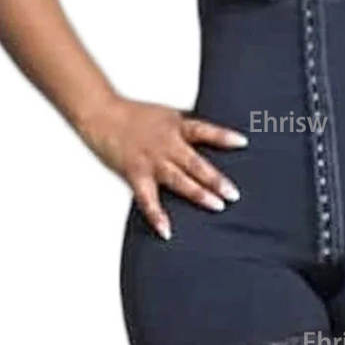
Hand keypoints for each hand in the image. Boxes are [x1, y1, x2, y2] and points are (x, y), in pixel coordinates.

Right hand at [78, 96, 246, 239]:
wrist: (102, 113)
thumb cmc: (133, 115)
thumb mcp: (166, 115)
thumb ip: (186, 129)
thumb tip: (209, 140)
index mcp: (176, 127)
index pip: (204, 131)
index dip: (223, 137)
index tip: (243, 143)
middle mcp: (166, 144)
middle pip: (195, 163)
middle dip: (216, 179)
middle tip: (234, 194)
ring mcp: (151, 161)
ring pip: (179, 180)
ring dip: (198, 194)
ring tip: (217, 206)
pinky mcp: (136, 174)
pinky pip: (148, 199)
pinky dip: (157, 216)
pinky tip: (167, 230)